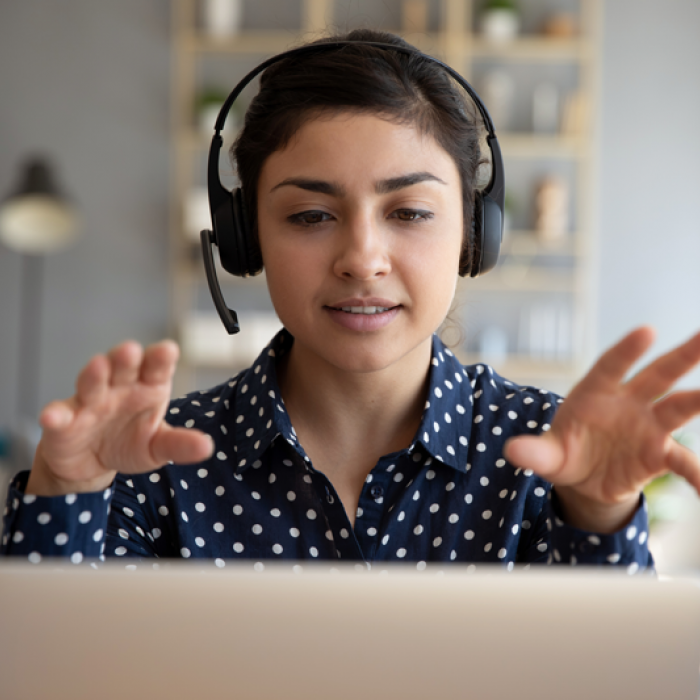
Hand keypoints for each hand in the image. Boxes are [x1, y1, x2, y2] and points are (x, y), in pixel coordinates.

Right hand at [27, 340, 213, 495]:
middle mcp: (119, 387)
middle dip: (126, 357)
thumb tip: (207, 447)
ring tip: (98, 366)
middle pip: (123, 367)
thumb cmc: (130, 443)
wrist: (93, 464)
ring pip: (91, 382)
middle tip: (131, 350)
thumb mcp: (159, 447)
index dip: (161, 358)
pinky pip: (59, 415)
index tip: (168, 350)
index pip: (157, 368)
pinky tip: (53, 417)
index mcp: (148, 387)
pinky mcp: (64, 421)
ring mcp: (90, 401)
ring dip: (94, 374)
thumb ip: (180, 445)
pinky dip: (55, 415)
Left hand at [504, 327, 699, 532]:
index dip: (626, 350)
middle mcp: (627, 402)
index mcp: (594, 393)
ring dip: (699, 399)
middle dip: (682, 355)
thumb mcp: (546, 455)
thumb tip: (512, 450)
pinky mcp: (659, 453)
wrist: (584, 479)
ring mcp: (647, 425)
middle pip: (657, 374)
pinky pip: (683, 462)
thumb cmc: (563, 453)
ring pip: (679, 407)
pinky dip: (696, 474)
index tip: (646, 331)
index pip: (610, 366)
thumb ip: (534, 451)